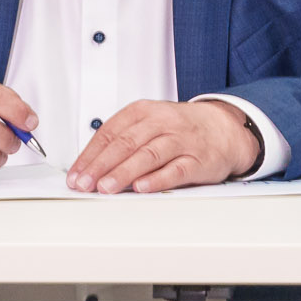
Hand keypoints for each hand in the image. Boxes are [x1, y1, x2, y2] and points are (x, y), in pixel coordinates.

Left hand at [67, 97, 262, 193]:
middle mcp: (161, 123)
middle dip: (101, 166)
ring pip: (148, 155)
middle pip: (125, 144)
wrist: (224, 128)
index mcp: (143, 112)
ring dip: (124, 173)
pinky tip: (141, 188)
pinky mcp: (197, 160)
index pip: (110, 133)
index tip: (76, 175)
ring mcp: (180, 141)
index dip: (90, 155)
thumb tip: (90, 167)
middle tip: (85, 183)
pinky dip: (157, 179)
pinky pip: (175, 170)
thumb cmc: (181, 129)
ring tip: (106, 188)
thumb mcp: (149, 123)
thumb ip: (122, 141)